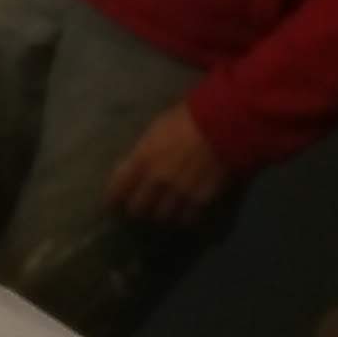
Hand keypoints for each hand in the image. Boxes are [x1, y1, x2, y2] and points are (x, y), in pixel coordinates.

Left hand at [107, 100, 230, 227]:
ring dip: (162, 213)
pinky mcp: (201, 200)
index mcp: (142, 159)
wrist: (225, 122)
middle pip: (138, 210)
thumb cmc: (188, 117)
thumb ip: (141, 152)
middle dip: (138, 208)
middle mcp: (157, 181)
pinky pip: (187, 218)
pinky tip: (186, 212)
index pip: (117, 190)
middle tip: (142, 206)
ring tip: (166, 209)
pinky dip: (184, 217)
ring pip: (162, 217)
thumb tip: (130, 168)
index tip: (113, 204)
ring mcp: (179, 193)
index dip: (113, 200)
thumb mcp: (156, 130)